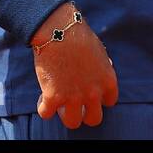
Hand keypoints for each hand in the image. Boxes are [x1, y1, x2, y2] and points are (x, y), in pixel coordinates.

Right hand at [31, 2, 118, 129]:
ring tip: (59, 102)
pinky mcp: (53, 98)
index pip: (109, 102)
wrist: (58, 29)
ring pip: (72, 122)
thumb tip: (103, 69)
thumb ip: (101, 66)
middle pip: (93, 119)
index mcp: (108, 81)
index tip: (89, 91)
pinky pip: (46, 114)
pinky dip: (43, 107)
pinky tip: (43, 98)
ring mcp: (73, 97)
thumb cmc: (77, 34)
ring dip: (65, 113)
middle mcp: (93, 93)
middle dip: (84, 112)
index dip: (98, 97)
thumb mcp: (98, 51)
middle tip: (74, 101)